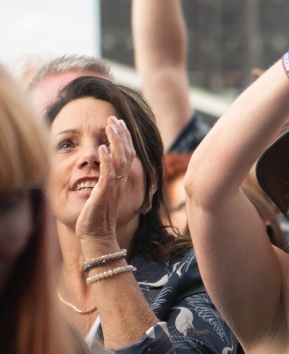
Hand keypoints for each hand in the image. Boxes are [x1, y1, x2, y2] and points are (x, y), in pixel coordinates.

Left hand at [75, 116, 135, 243]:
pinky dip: (107, 160)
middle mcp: (121, 182)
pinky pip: (109, 174)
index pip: (126, 154)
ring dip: (116, 141)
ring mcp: (114, 187)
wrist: (96, 236)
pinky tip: (103, 148)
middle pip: (127, 152)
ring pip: (120, 159)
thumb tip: (99, 168)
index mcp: (120, 180)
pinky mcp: (105, 193)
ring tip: (111, 125)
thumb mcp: (102, 193)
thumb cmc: (96, 217)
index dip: (124, 138)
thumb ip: (104, 179)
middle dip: (121, 133)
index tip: (119, 123)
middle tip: (115, 117)